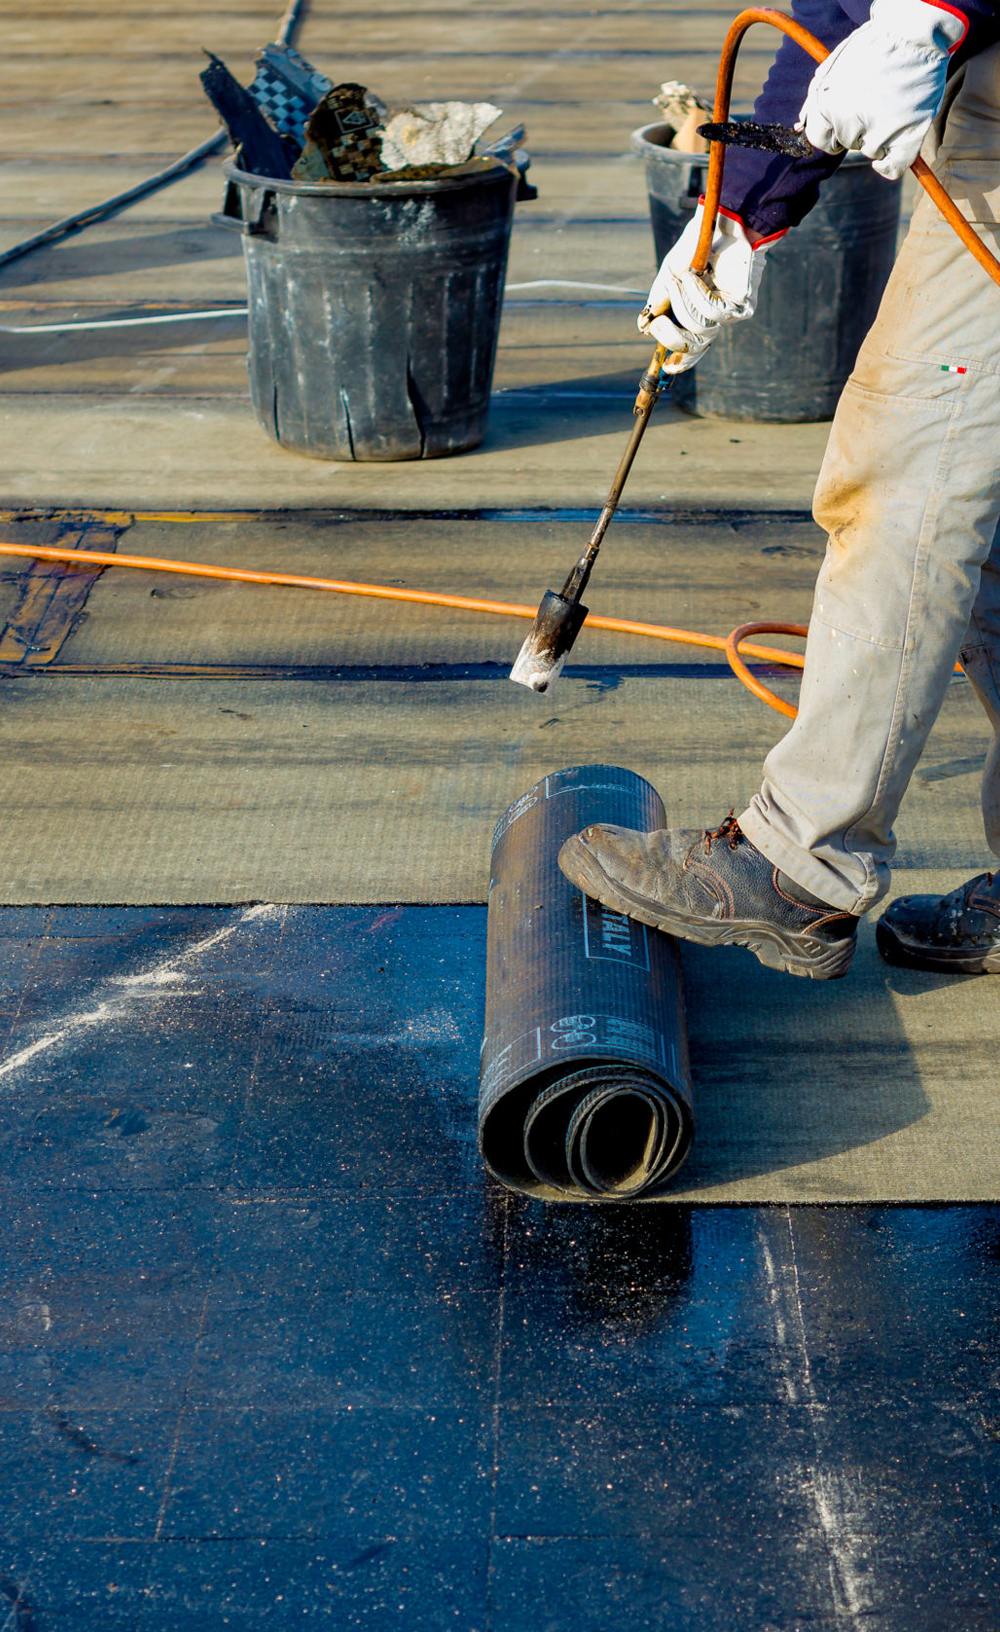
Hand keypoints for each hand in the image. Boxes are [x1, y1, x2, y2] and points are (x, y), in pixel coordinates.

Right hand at [638, 203, 776, 374]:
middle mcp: (714, 318)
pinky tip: (698, 276)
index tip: (667, 368)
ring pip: (700, 330)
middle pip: (693, 347)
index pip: (691, 348)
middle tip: (658, 321)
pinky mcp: (741, 306)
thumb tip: (644, 328)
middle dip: (670, 336)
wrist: (723, 224)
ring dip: (684, 304)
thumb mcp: (671, 274)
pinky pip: (713, 313)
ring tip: (683, 278)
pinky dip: (699, 295)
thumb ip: (658, 300)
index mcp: (696, 314)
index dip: (680, 362)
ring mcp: (729, 313)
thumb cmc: (698, 246)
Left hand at [797, 0, 965, 180]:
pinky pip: (892, 168)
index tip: (845, 119)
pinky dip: (891, 165)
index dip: (833, 130)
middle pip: (848, 143)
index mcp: (826, 106)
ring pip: (870, 151)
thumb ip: (814, 100)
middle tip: (876, 100)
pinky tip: (894, 150)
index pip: (820, 139)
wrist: (913, 33)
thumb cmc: (871, 48)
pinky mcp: (907, 137)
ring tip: (892, 103)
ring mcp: (878, 133)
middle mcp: (849, 123)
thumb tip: (800, 128)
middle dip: (858, 127)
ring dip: (879, 135)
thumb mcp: (832, 68)